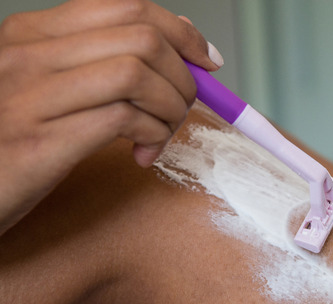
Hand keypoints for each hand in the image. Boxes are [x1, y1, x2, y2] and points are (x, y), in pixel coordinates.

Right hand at [0, 0, 221, 235]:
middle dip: (183, 76)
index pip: (125, 7)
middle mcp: (26, 55)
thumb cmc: (11, 142)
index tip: (206, 62)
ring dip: (170, 107)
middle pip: (140, 37)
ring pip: (136, 73)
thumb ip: (101, 67)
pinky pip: (123, 118)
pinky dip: (152, 134)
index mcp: (30, 34)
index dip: (180, 32)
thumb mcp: (49, 90)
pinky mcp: (38, 141)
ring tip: (160, 134)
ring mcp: (28, 96)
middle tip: (184, 108)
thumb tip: (184, 57)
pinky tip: (143, 154)